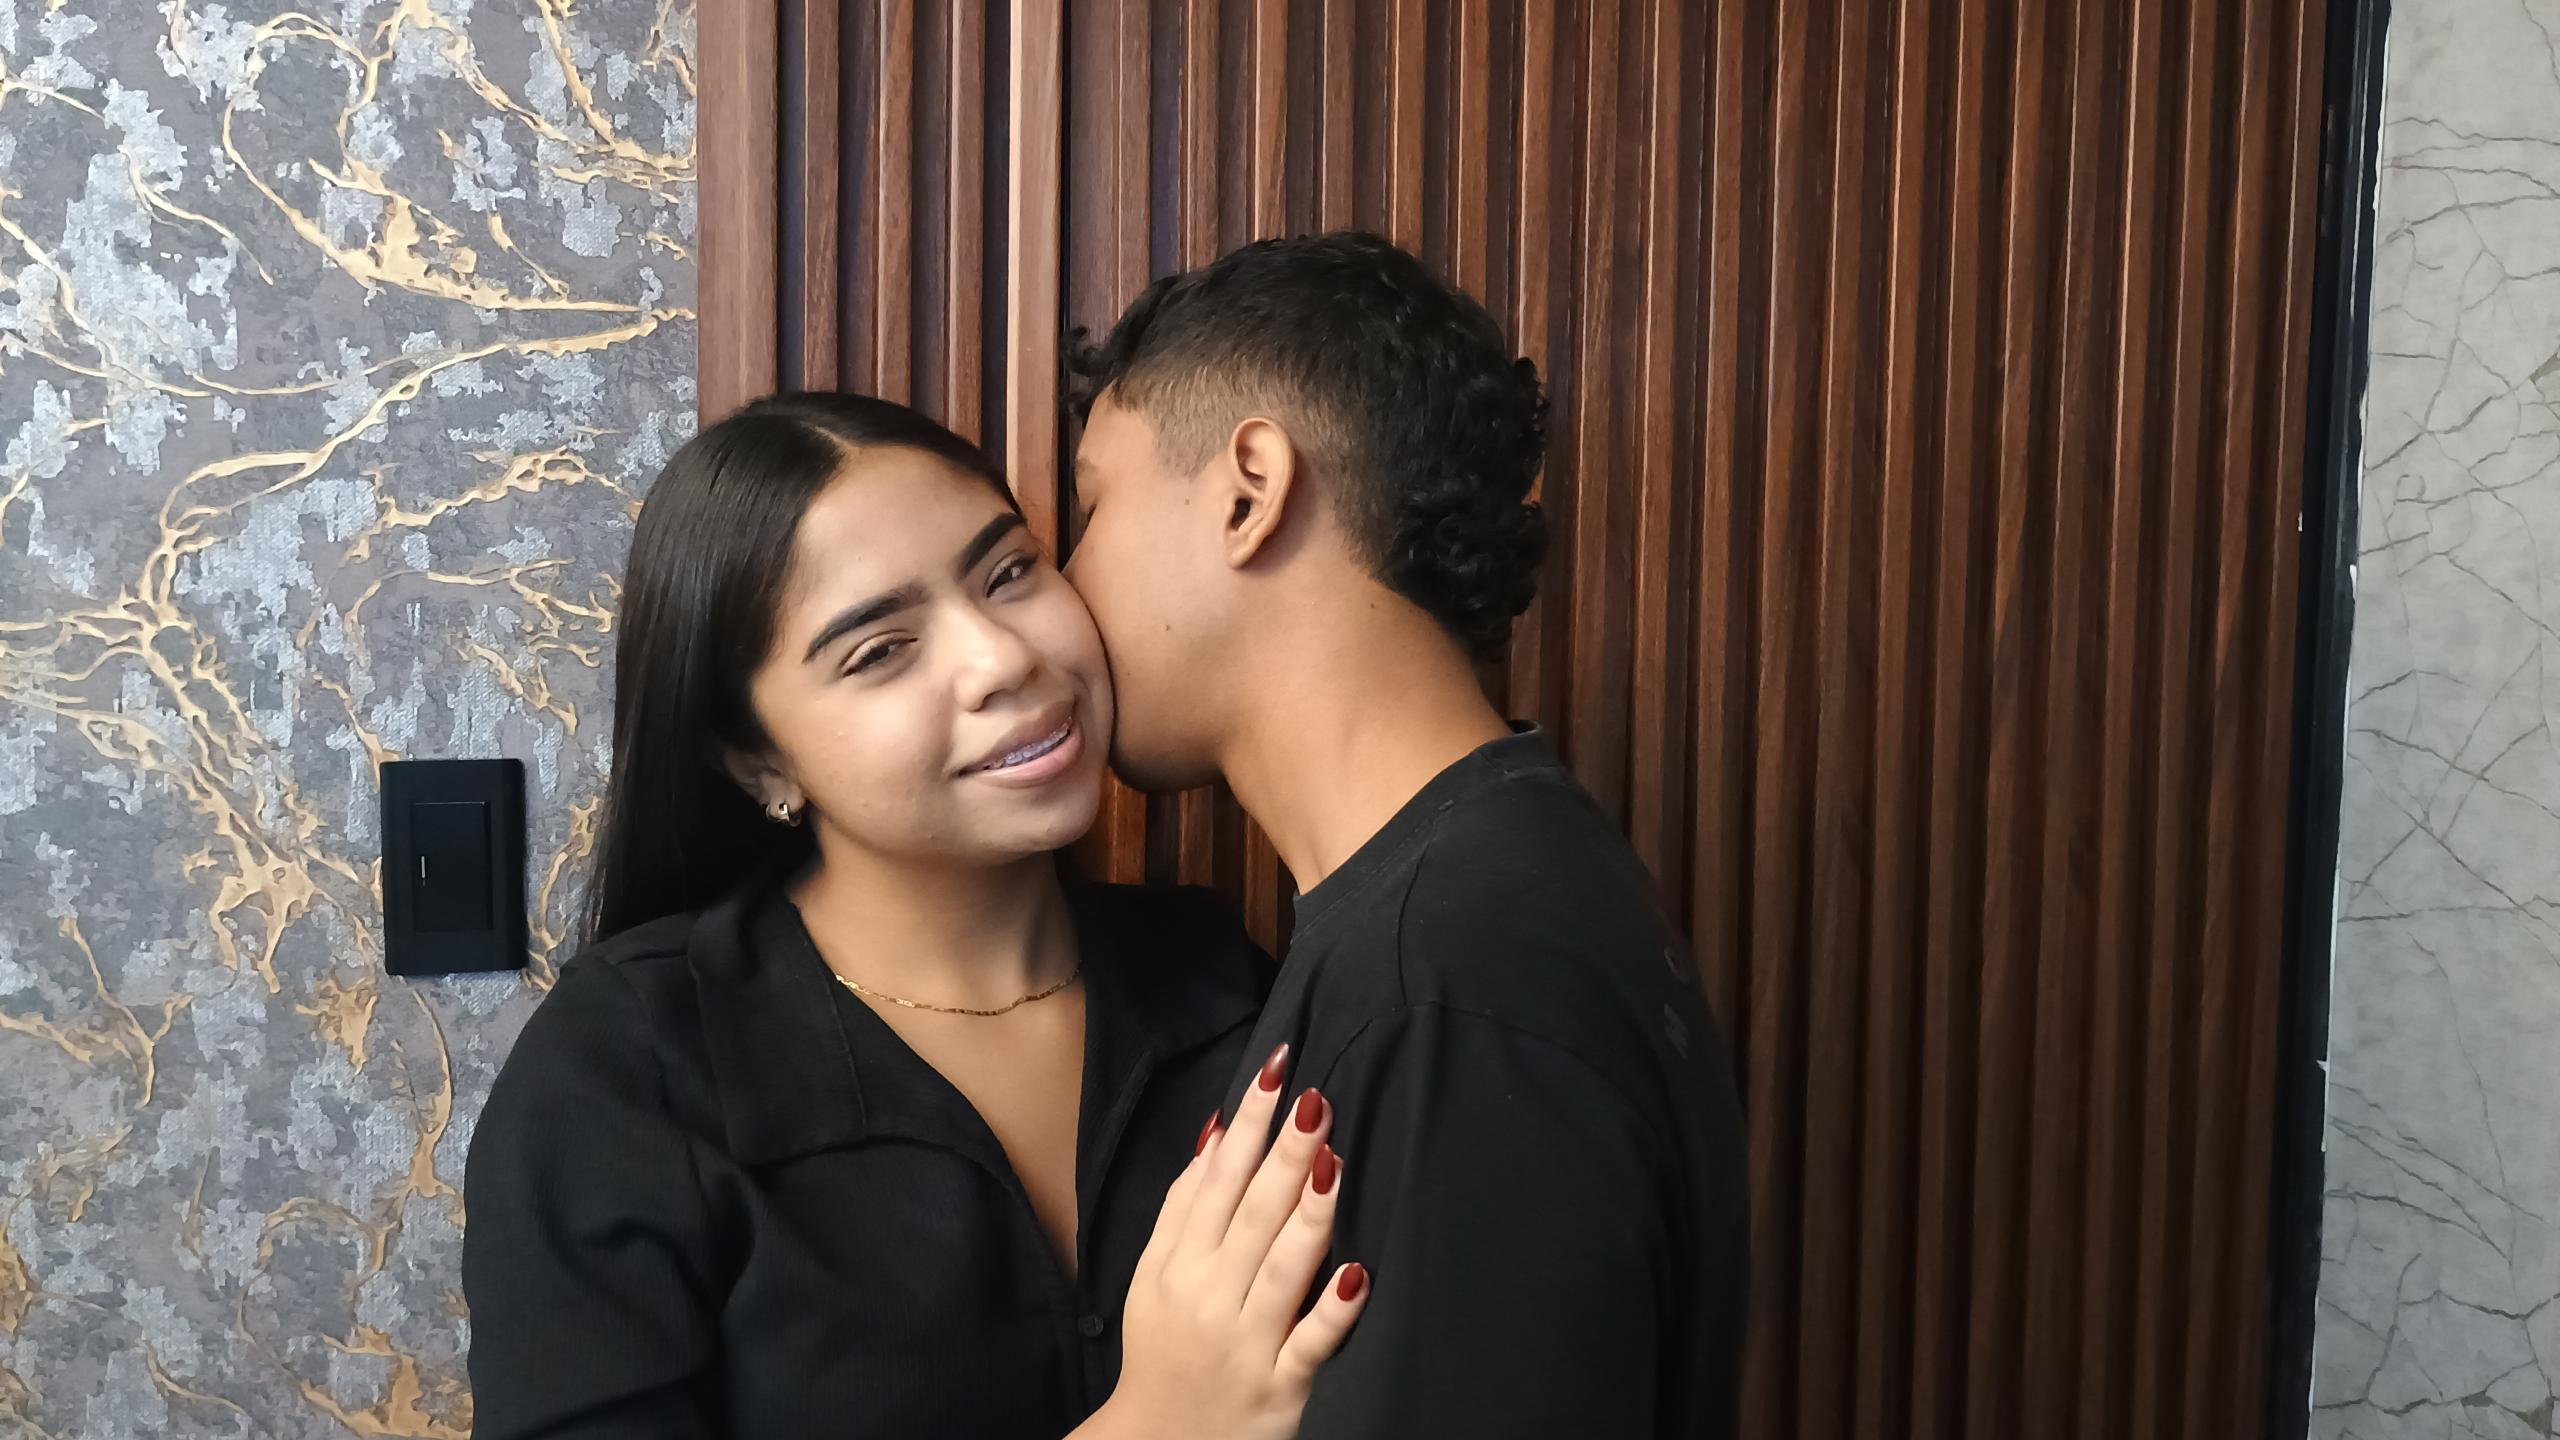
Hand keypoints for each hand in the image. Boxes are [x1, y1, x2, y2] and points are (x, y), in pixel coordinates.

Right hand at [1101, 1044, 1368, 1439]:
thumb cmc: (1164, 1346)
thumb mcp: (1153, 1274)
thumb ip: (1183, 1204)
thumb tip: (1218, 1132)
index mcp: (1181, 1263)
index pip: (1218, 1181)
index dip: (1248, 1125)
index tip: (1276, 1073)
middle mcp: (1212, 1296)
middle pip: (1253, 1214)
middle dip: (1284, 1154)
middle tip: (1317, 1099)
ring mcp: (1248, 1342)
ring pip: (1283, 1269)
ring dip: (1309, 1215)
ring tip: (1332, 1161)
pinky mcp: (1281, 1387)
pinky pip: (1311, 1344)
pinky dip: (1331, 1310)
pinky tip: (1357, 1272)